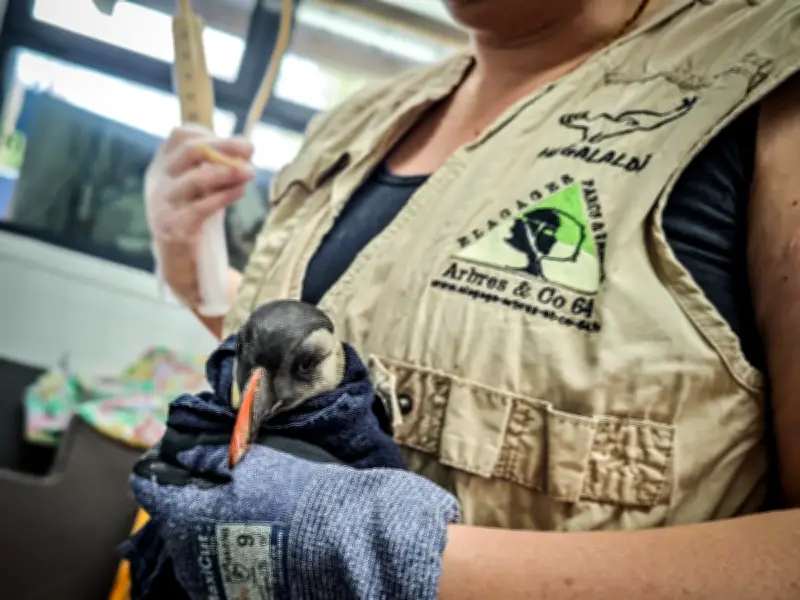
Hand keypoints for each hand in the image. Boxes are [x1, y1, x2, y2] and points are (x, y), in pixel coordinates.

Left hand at [132, 440, 459, 599]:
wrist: (338, 541)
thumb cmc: (294, 494)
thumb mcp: (252, 462)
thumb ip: (209, 457)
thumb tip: (180, 450)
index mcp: (185, 515)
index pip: (149, 485)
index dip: (160, 464)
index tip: (179, 453)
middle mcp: (186, 553)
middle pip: (172, 516)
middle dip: (189, 495)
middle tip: (222, 478)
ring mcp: (209, 580)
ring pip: (192, 543)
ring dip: (206, 523)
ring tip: (243, 509)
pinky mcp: (233, 595)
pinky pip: (215, 565)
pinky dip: (225, 549)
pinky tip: (254, 536)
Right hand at [145, 125, 254, 306]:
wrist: (178, 262)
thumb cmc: (192, 219)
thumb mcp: (198, 188)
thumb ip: (213, 169)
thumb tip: (245, 152)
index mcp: (162, 167)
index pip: (179, 137)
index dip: (208, 134)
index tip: (237, 144)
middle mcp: (158, 181)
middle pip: (189, 152)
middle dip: (223, 147)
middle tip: (250, 149)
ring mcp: (162, 205)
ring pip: (194, 180)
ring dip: (226, 173)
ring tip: (250, 172)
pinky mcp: (172, 228)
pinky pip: (200, 208)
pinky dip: (222, 197)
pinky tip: (240, 192)